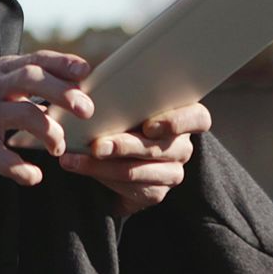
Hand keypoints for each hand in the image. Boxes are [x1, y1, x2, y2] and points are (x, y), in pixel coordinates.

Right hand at [0, 52, 93, 185]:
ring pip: (23, 114)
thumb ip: (14, 82)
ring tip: (57, 149)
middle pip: (33, 79)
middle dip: (64, 93)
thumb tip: (58, 89)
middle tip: (86, 111)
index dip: (62, 63)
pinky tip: (33, 177)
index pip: (34, 59)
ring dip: (49, 131)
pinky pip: (0, 156)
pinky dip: (20, 169)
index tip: (86, 71)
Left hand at [56, 103, 210, 216]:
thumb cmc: (122, 114)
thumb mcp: (126, 100)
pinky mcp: (155, 193)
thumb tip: (89, 81)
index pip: (197, 118)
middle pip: (159, 148)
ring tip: (75, 158)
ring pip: (139, 172)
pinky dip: (99, 176)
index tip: (148, 126)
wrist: (116, 153)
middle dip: (124, 146)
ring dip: (103, 166)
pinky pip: (129, 188)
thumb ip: (122, 92)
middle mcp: (182, 146)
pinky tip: (77, 166)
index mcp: (184, 117)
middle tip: (96, 145)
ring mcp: (172, 172)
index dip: (177, 122)